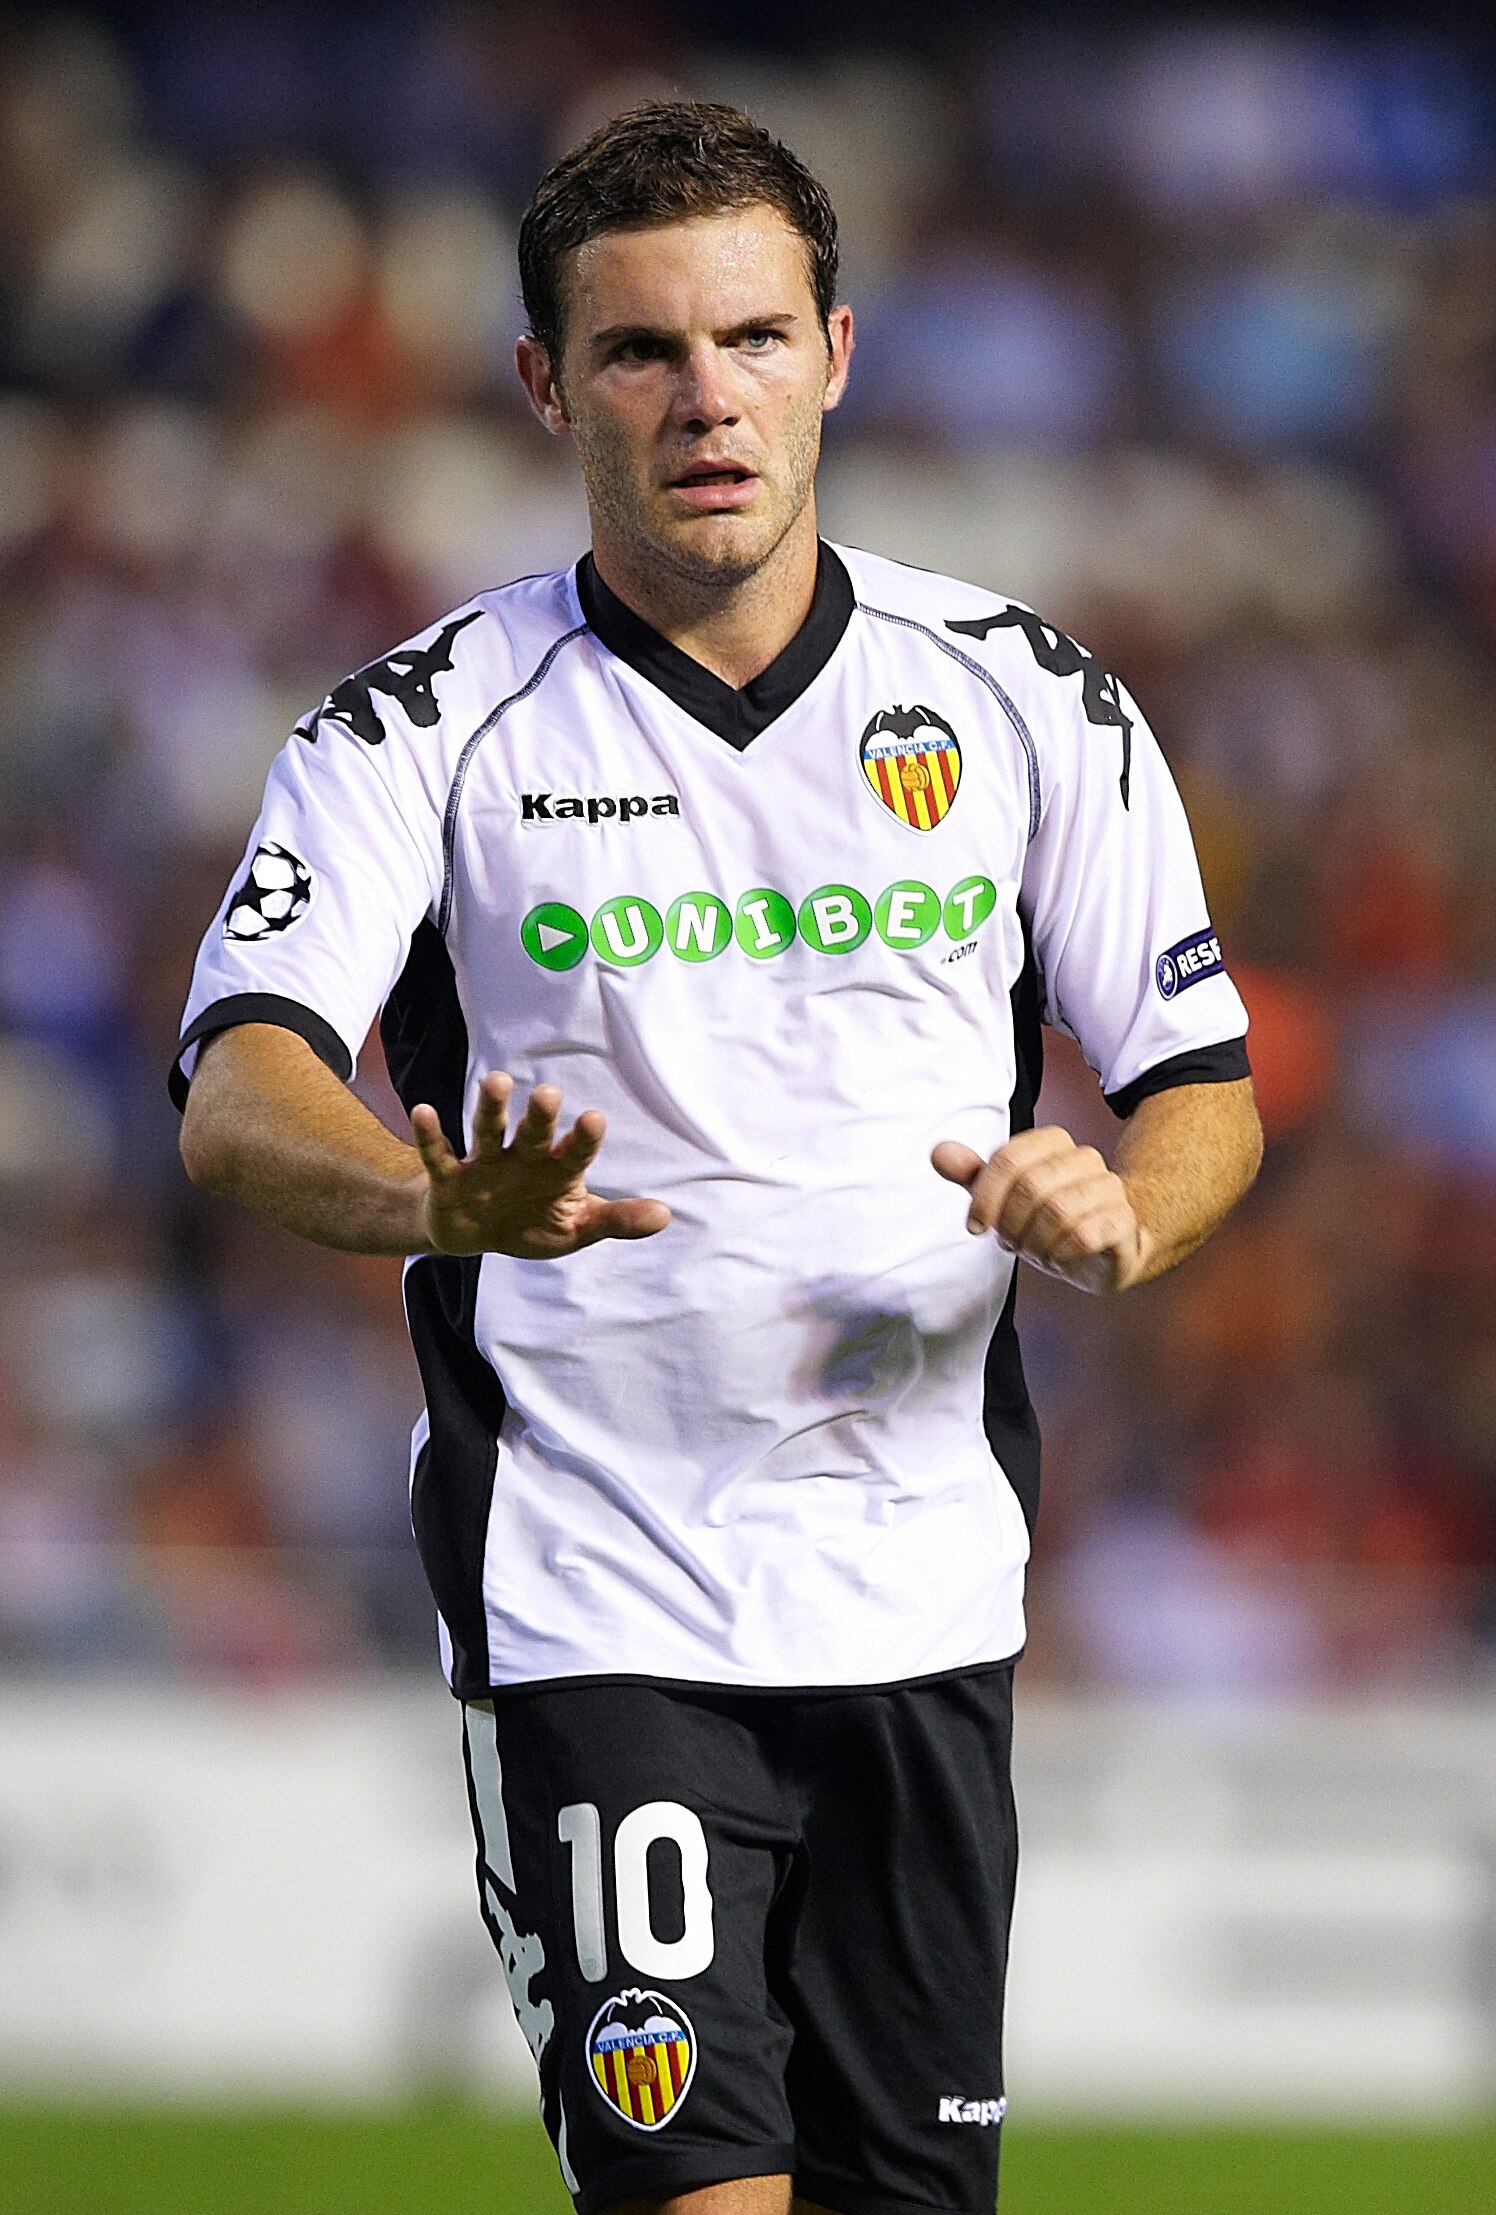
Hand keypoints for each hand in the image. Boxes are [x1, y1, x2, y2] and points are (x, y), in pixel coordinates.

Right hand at [410, 1073, 669, 1257]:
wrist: (475, 1234)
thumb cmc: (533, 1221)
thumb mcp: (576, 1228)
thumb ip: (616, 1220)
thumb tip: (665, 1216)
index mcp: (556, 1170)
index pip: (574, 1153)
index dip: (584, 1139)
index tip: (595, 1119)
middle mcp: (522, 1159)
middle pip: (532, 1134)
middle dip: (540, 1117)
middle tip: (549, 1093)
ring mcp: (485, 1165)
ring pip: (488, 1132)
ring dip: (492, 1109)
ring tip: (497, 1081)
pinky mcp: (449, 1177)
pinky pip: (438, 1154)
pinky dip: (430, 1135)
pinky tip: (423, 1110)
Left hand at [931, 1124, 1149, 1294]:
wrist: (1103, 1249)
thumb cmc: (1048, 1221)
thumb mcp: (1004, 1198)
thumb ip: (974, 1176)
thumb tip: (940, 1152)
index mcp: (1053, 1142)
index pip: (1009, 1158)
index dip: (985, 1197)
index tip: (976, 1226)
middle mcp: (1085, 1158)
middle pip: (1030, 1186)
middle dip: (1010, 1224)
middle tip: (1011, 1243)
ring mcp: (1110, 1188)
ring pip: (1058, 1211)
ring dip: (1035, 1242)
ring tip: (1036, 1251)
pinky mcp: (1123, 1221)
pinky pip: (1086, 1235)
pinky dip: (1061, 1254)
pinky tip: (1059, 1258)